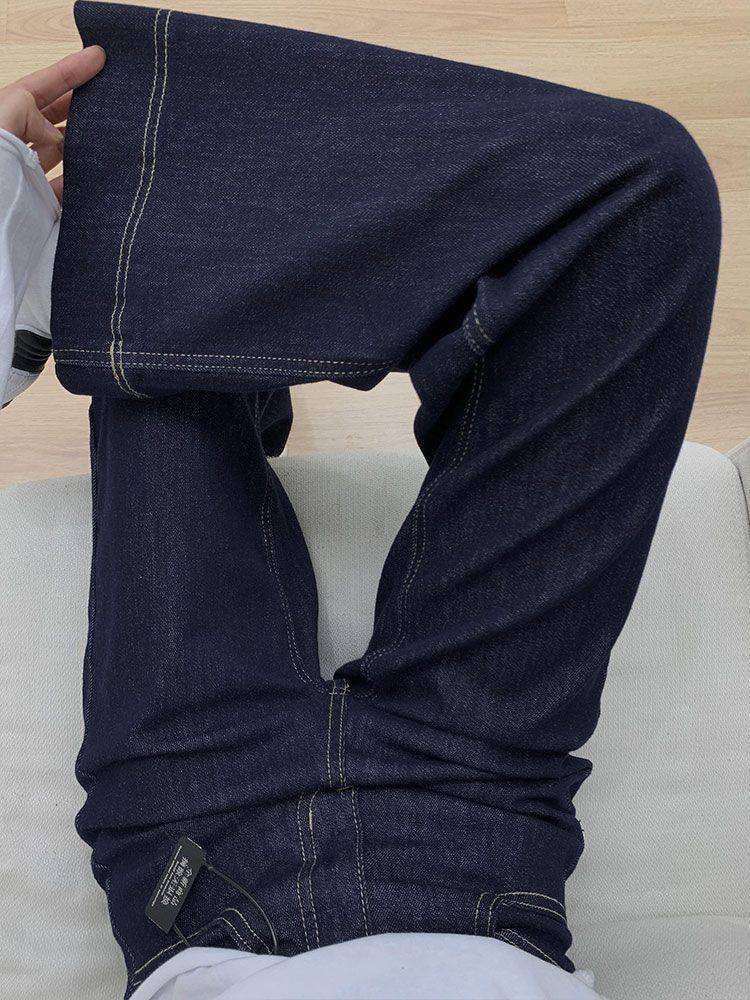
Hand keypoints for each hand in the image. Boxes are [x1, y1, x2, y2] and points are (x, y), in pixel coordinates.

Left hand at [0, 46, 104, 202]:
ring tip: (110, 142)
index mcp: (5, 116)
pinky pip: (66, 191)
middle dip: (81, 107)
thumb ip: (26, 111)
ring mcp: (28, 173)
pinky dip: (82, 186)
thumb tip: (55, 133)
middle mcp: (17, 143)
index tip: (99, 57)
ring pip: (63, 153)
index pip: (43, 86)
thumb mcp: (2, 120)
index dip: (71, 70)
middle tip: (110, 98)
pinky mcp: (39, 204)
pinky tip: (98, 182)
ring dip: (85, 147)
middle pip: (54, 117)